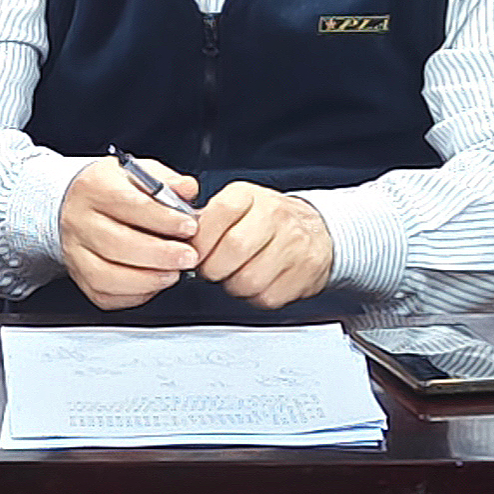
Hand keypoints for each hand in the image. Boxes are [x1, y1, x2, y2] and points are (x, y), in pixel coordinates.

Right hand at [59, 156, 199, 310]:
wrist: (79, 202)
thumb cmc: (114, 188)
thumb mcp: (140, 172)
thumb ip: (166, 180)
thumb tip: (187, 189)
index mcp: (94, 187)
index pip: (128, 204)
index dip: (162, 219)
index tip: (189, 226)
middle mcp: (79, 220)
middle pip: (117, 244)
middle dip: (159, 254)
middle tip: (188, 256)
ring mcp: (75, 251)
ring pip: (107, 275)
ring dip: (147, 279)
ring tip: (174, 273)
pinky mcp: (79, 276)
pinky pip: (104, 294)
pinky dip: (134, 294)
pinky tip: (154, 283)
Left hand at [193, 183, 332, 309]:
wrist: (315, 230)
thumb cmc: (266, 221)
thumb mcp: (237, 206)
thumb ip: (207, 220)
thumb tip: (177, 240)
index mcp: (250, 196)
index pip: (221, 211)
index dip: (202, 239)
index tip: (195, 253)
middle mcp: (275, 215)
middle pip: (234, 249)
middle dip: (214, 268)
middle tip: (214, 269)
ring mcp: (294, 243)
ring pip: (250, 278)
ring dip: (235, 285)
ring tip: (237, 275)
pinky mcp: (305, 271)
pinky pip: (269, 296)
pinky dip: (257, 296)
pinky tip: (259, 282)